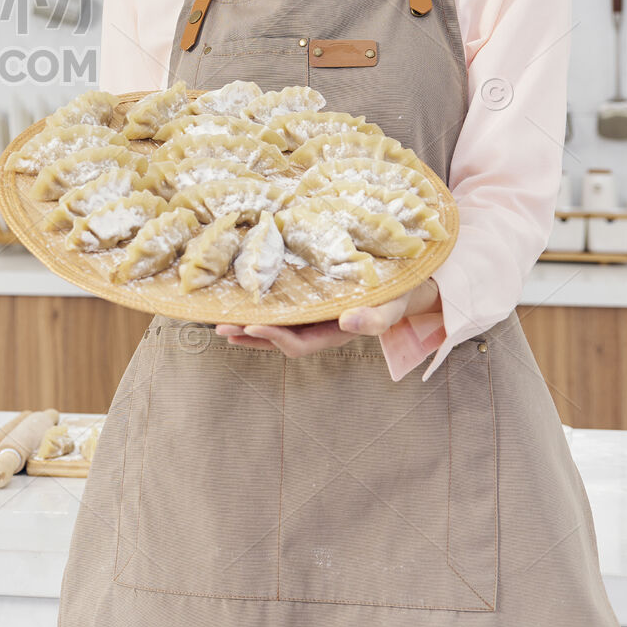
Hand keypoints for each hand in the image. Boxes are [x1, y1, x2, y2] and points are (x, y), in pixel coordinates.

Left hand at [213, 279, 438, 357]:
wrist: (405, 283)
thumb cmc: (398, 294)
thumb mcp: (392, 306)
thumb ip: (373, 319)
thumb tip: (347, 322)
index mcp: (336, 334)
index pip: (299, 344)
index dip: (274, 337)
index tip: (250, 326)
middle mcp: (320, 329)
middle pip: (280, 339)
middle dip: (251, 335)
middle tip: (221, 326)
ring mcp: (313, 318)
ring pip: (277, 328)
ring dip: (249, 327)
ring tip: (220, 323)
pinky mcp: (309, 303)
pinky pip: (281, 312)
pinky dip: (261, 311)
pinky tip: (241, 306)